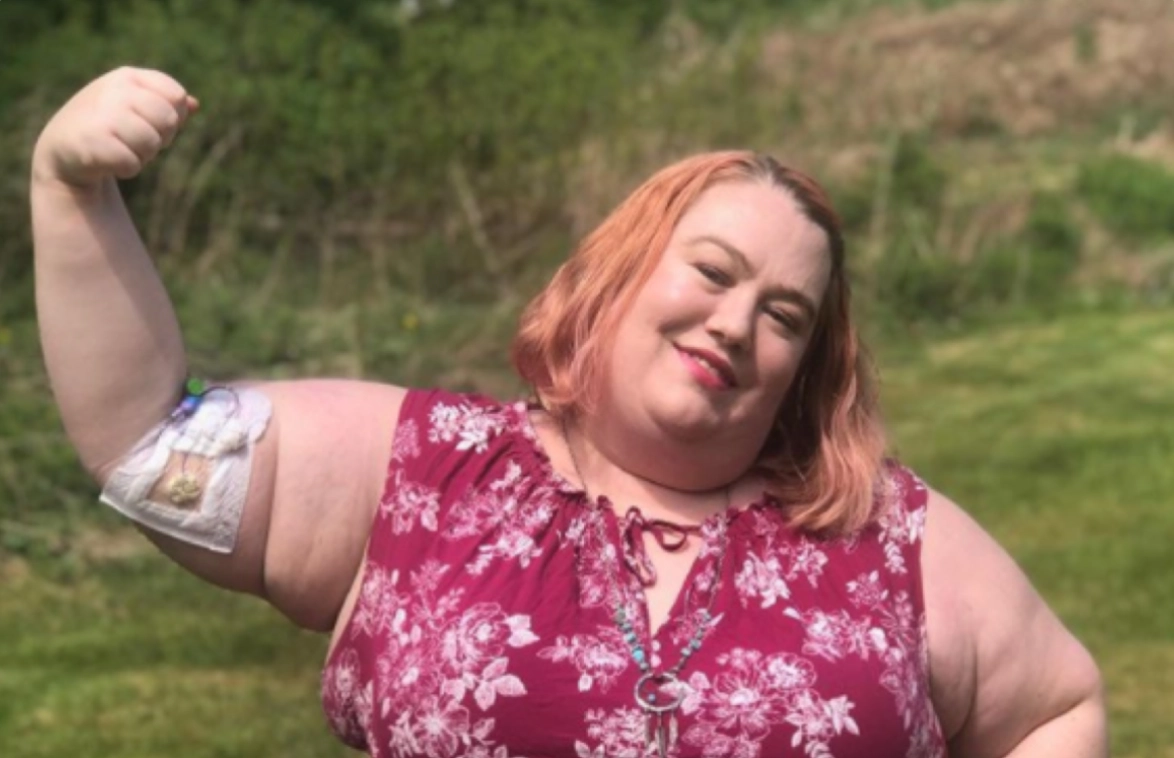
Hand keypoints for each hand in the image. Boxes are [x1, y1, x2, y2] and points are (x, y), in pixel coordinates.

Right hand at [32, 67, 198, 187]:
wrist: (64, 148)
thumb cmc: (109, 126)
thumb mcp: (136, 107)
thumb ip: (166, 104)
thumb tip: (194, 104)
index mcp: (129, 77)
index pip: (177, 96)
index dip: (174, 116)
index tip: (152, 122)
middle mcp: (115, 89)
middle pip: (168, 120)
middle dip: (160, 138)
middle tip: (136, 140)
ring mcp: (102, 113)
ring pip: (152, 143)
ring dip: (143, 156)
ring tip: (121, 149)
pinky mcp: (93, 140)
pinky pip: (133, 163)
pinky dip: (127, 169)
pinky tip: (109, 162)